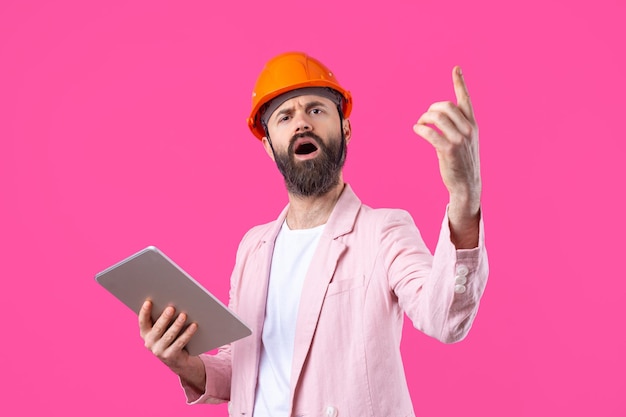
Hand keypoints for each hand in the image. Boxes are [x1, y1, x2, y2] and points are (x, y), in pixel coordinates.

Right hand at [138, 300, 199, 374]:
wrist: (176, 359)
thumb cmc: (170, 336)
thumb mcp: (164, 327)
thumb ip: (163, 317)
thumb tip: (172, 302)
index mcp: (145, 333)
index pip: (142, 322)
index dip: (144, 312)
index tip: (149, 302)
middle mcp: (149, 342)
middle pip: (157, 329)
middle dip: (164, 318)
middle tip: (171, 308)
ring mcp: (159, 351)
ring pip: (169, 336)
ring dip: (177, 325)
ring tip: (184, 315)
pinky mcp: (170, 356)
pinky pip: (180, 343)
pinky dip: (187, 333)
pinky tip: (194, 325)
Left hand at [413, 66, 480, 246]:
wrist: (467, 185)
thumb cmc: (463, 163)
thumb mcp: (465, 142)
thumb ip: (457, 127)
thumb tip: (440, 116)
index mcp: (473, 125)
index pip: (466, 99)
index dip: (460, 83)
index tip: (456, 69)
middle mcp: (468, 129)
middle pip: (446, 106)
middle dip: (432, 108)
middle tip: (425, 118)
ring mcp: (459, 139)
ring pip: (437, 117)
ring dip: (424, 118)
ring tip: (420, 124)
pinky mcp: (448, 150)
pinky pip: (431, 132)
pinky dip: (421, 129)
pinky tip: (417, 130)